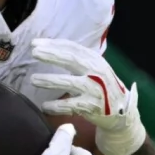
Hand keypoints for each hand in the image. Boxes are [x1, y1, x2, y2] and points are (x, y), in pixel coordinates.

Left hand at [30, 38, 145, 154]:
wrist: (121, 110)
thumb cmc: (102, 87)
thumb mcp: (94, 69)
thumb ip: (77, 60)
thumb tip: (49, 48)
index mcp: (95, 60)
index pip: (73, 48)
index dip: (53, 44)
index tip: (35, 43)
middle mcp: (96, 72)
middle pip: (71, 60)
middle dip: (51, 55)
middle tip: (34, 53)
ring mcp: (94, 90)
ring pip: (68, 83)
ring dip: (49, 80)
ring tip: (33, 80)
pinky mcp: (91, 107)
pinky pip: (69, 106)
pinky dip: (55, 106)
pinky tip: (44, 106)